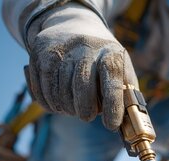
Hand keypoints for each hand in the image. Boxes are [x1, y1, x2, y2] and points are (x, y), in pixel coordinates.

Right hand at [25, 4, 138, 128]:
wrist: (74, 26)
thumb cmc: (104, 60)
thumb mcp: (121, 71)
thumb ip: (125, 97)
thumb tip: (129, 126)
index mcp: (110, 53)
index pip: (112, 80)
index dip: (112, 105)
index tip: (111, 125)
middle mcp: (85, 48)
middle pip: (81, 85)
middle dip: (84, 110)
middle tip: (87, 116)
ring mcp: (60, 49)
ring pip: (59, 90)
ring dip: (66, 108)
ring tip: (73, 109)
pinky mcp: (40, 52)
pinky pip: (41, 88)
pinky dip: (50, 103)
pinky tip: (58, 105)